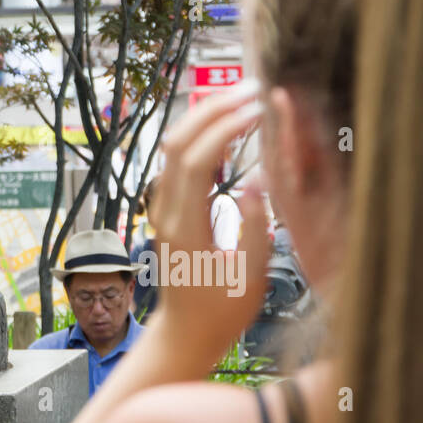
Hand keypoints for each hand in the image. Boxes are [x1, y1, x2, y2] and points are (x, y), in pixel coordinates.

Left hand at [152, 82, 269, 349]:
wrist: (184, 333)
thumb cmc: (221, 314)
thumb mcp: (249, 280)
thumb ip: (255, 230)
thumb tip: (260, 183)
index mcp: (186, 227)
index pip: (198, 160)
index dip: (226, 127)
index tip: (257, 108)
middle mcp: (166, 211)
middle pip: (179, 143)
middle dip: (213, 109)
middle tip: (250, 88)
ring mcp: (162, 208)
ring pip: (173, 147)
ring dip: (204, 117)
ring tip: (241, 98)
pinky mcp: (167, 208)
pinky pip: (177, 161)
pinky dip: (200, 135)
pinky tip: (227, 126)